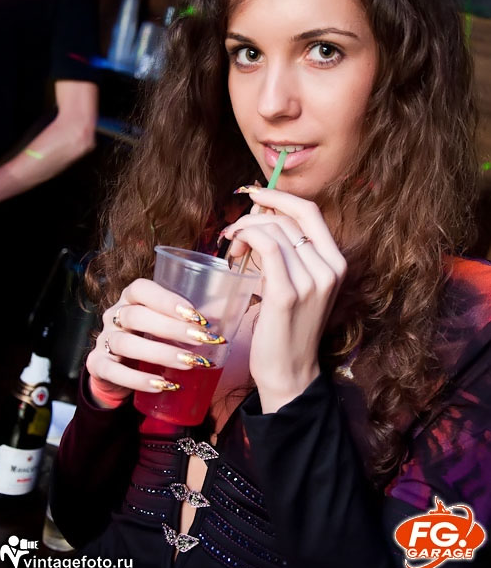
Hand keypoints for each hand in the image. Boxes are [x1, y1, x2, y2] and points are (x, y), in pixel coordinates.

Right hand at [86, 279, 224, 407]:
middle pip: (136, 316)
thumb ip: (187, 319)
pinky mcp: (96, 365)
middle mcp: (114, 314)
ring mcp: (103, 339)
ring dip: (161, 353)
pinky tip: (163, 384)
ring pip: (126, 343)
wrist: (117, 370)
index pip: (141, 288)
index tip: (197, 315)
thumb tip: (229, 316)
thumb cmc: (150, 339)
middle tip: (201, 340)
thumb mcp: (166, 325)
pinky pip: (114, 370)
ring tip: (189, 363)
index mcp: (131, 298)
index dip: (167, 299)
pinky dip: (139, 379)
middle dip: (171, 328)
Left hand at [223, 188, 346, 412]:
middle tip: (232, 233)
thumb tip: (261, 214)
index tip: (254, 194)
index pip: (310, 211)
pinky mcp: (287, 294)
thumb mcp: (299, 283)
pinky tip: (234, 250)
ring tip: (231, 248)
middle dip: (253, 216)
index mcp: (336, 262)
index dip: (280, 196)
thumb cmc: (287, 327)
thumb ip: (288, 251)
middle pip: (288, 217)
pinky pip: (267, 247)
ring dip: (244, 230)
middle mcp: (330, 268)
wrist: (290, 373)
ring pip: (274, 229)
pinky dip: (247, 238)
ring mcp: (312, 281)